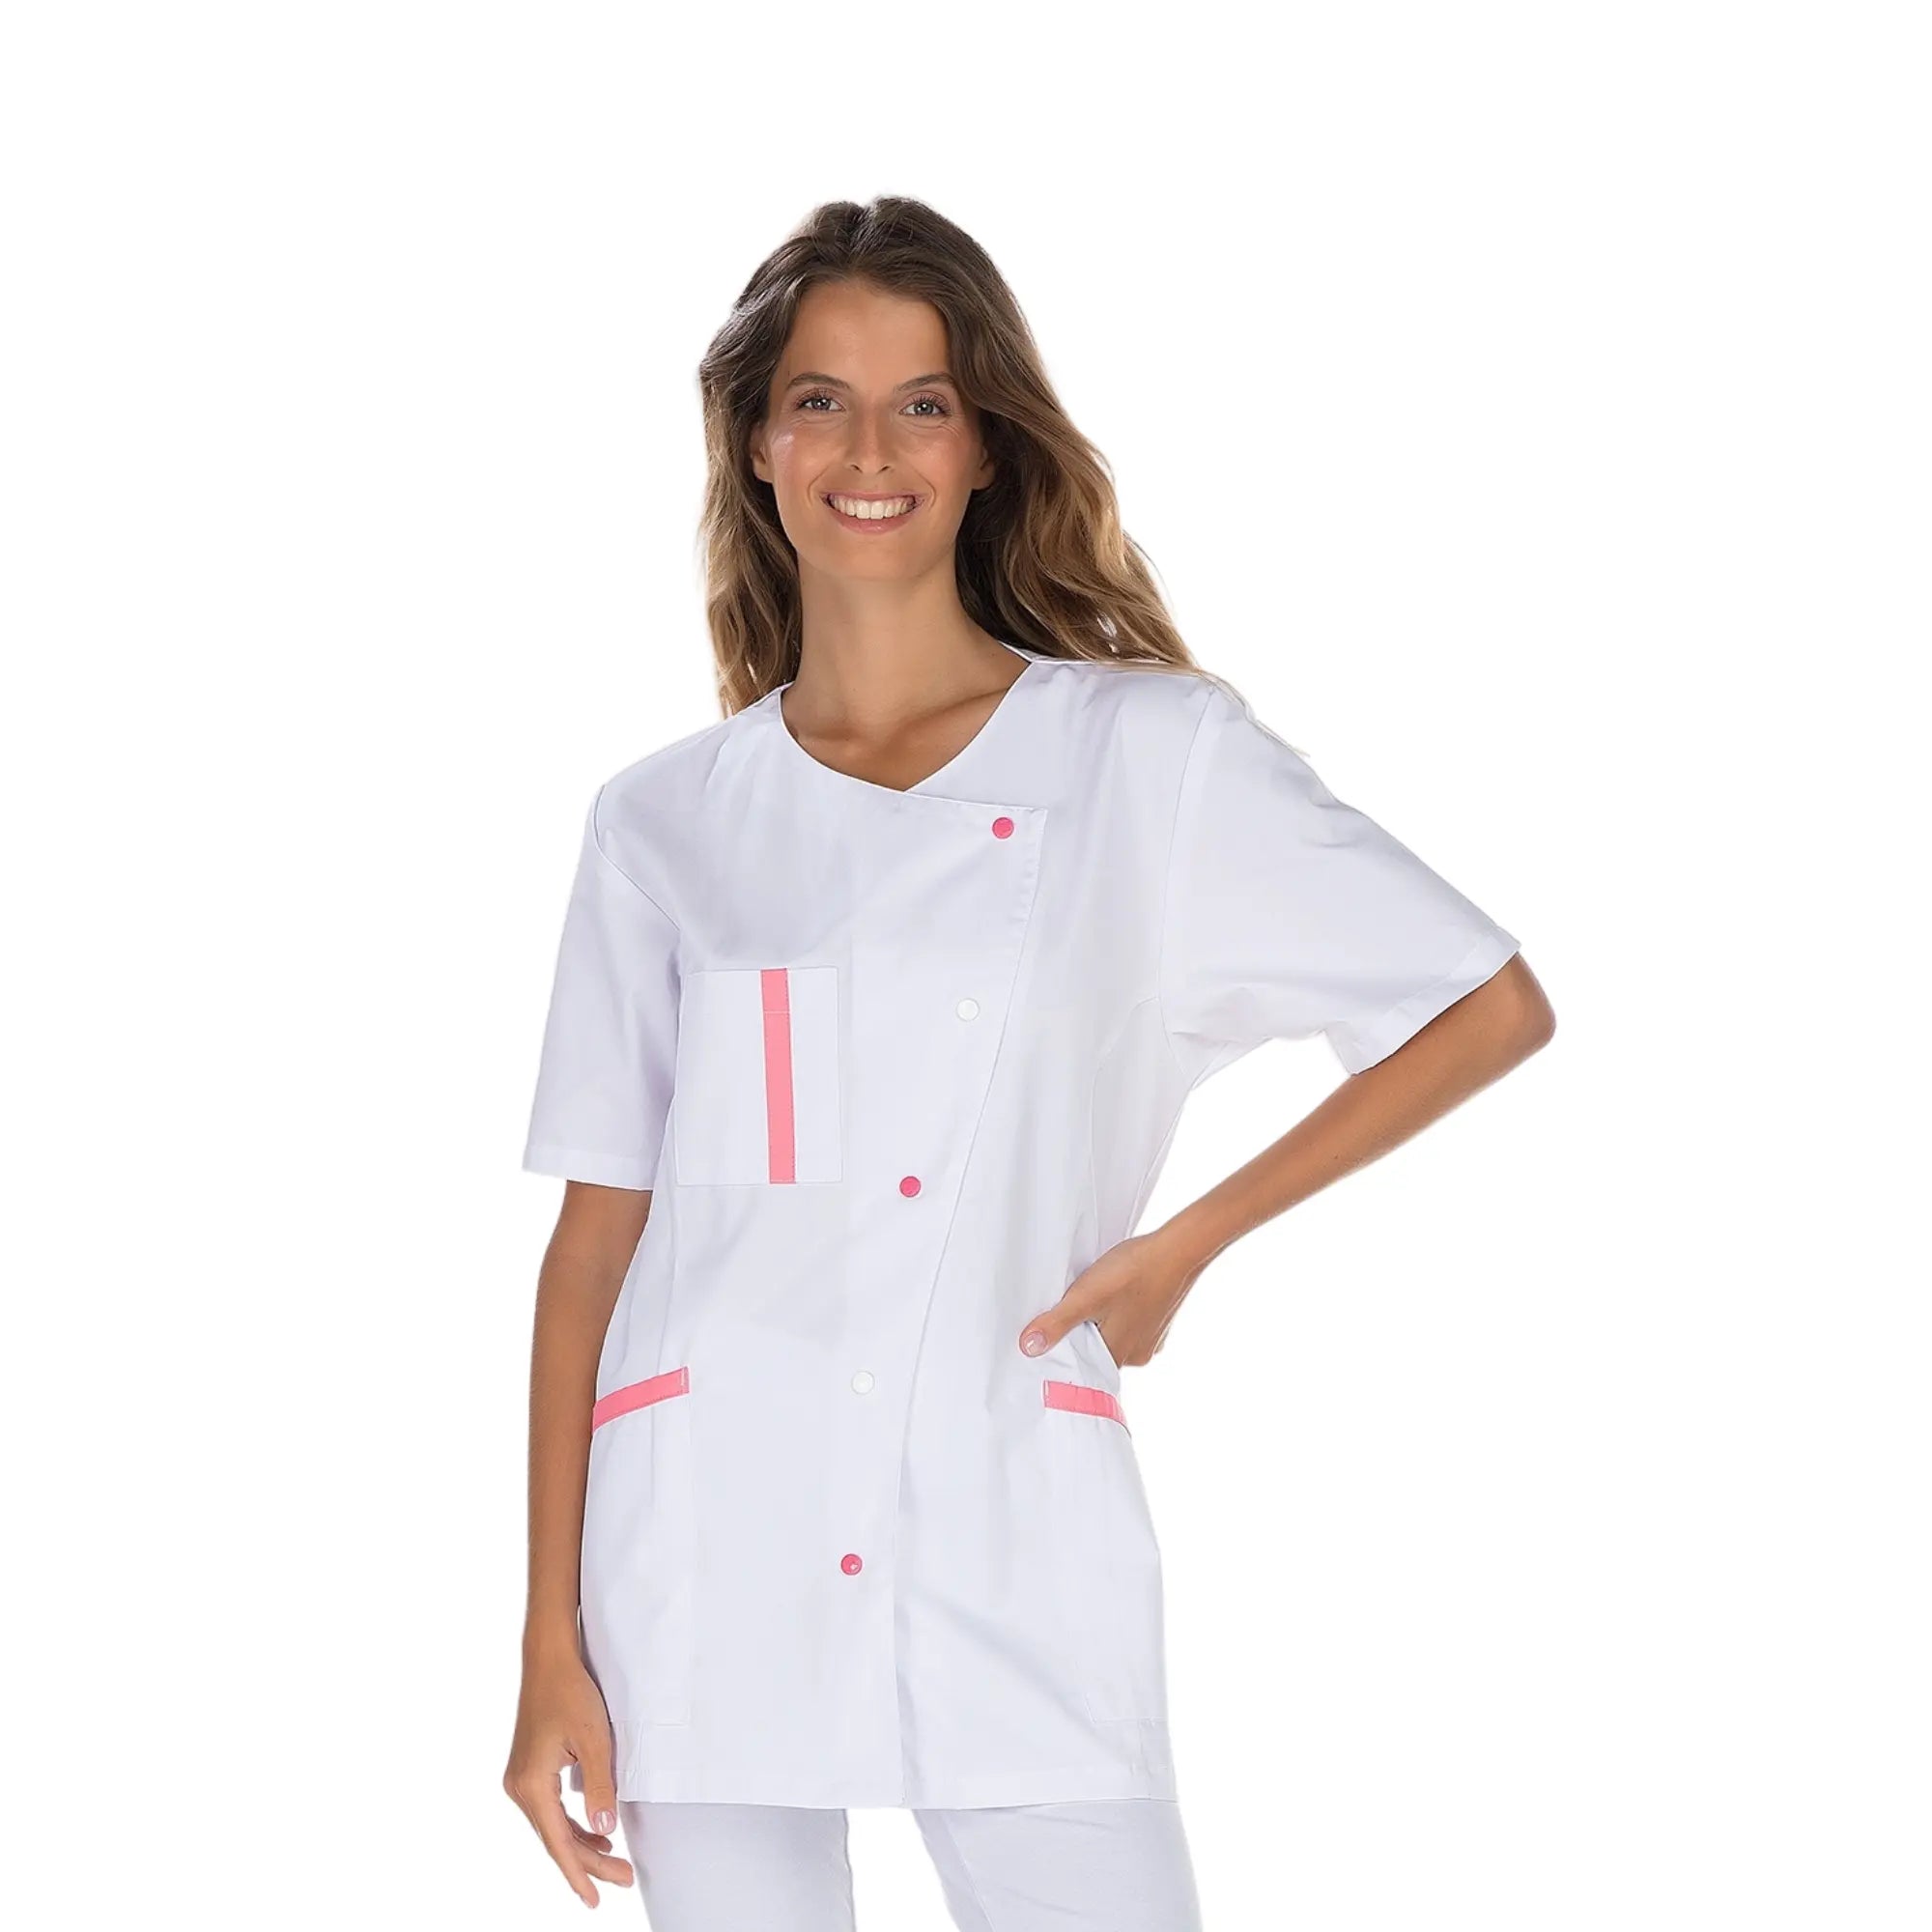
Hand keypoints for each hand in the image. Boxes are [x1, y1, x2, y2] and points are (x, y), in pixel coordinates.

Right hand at [503, 1648, 634, 1907]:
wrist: (548, 1659)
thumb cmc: (571, 1693)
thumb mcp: (594, 1740)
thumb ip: (600, 1787)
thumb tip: (605, 1830)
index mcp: (532, 1785)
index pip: (558, 1843)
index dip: (579, 1873)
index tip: (595, 1899)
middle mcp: (520, 1788)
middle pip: (556, 1839)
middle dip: (589, 1863)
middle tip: (624, 1879)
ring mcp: (521, 1779)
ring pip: (553, 1826)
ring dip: (582, 1845)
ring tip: (614, 1863)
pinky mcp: (528, 1770)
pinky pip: (550, 1810)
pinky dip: (572, 1825)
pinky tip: (594, 1831)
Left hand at [1017, 1227, 1206, 1368]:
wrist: (1177, 1250)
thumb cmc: (1134, 1272)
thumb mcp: (1086, 1296)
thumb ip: (1057, 1323)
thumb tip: (1028, 1348)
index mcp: (1119, 1355)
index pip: (1083, 1367)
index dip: (1065, 1352)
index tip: (1052, 1337)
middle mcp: (1138, 1355)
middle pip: (1098, 1351)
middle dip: (1083, 1333)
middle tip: (1071, 1308)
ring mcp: (1153, 1338)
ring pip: (1114, 1335)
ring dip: (1101, 1321)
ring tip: (1095, 1297)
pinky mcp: (1160, 1321)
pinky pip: (1131, 1323)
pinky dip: (1120, 1311)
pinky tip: (1117, 1292)